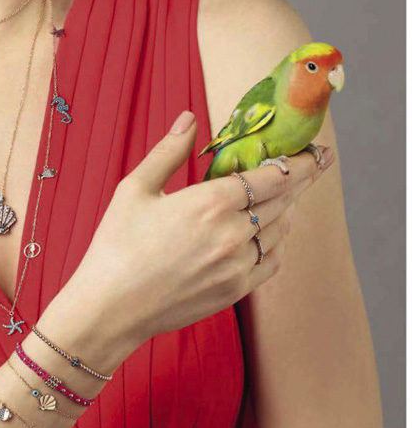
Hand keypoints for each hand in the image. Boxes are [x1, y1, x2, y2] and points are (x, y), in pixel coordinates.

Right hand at [65, 112, 333, 352]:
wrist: (111, 308)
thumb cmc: (116, 247)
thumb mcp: (135, 190)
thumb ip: (168, 152)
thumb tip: (189, 118)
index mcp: (210, 203)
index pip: (272, 176)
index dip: (298, 161)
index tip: (314, 150)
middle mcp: (232, 233)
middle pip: (284, 200)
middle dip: (299, 181)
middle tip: (310, 166)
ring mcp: (238, 265)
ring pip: (281, 230)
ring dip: (289, 210)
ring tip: (289, 196)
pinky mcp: (236, 290)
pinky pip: (273, 261)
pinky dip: (278, 243)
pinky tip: (271, 234)